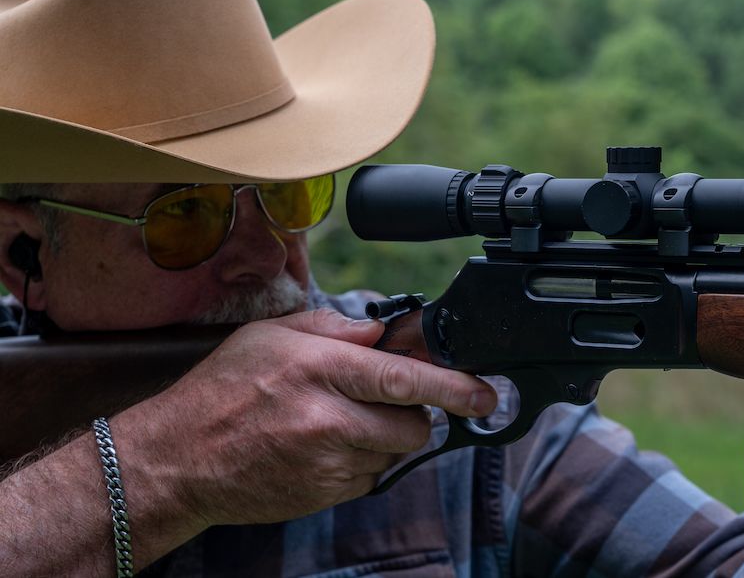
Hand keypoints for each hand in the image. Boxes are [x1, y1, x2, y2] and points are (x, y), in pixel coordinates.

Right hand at [114, 309, 497, 528]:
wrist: (178, 462)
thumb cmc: (222, 391)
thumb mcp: (269, 336)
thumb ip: (333, 328)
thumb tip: (383, 331)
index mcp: (317, 369)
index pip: (402, 378)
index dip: (452, 385)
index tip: (484, 392)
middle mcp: (326, 418)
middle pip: (412, 423)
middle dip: (413, 412)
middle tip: (381, 399)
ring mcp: (326, 463)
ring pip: (394, 451)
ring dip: (383, 436)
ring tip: (337, 420)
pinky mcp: (323, 494)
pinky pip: (369, 477)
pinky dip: (360, 462)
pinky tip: (322, 447)